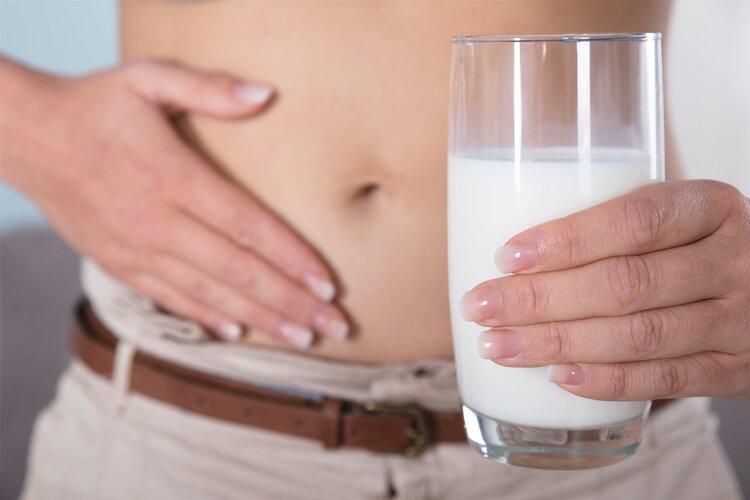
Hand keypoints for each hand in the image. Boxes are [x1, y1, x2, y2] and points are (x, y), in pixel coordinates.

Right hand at [0, 58, 347, 346]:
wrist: (24, 137)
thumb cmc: (94, 105)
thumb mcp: (147, 79)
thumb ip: (208, 88)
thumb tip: (267, 95)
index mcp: (172, 176)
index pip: (247, 225)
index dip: (291, 257)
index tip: (329, 282)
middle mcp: (156, 221)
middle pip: (237, 270)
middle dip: (290, 301)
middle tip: (333, 325)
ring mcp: (135, 249)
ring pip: (209, 293)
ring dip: (260, 319)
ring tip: (301, 337)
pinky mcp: (118, 264)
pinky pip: (170, 298)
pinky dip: (206, 317)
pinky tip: (239, 333)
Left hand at [460, 180, 749, 399]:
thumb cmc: (697, 248)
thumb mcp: (676, 219)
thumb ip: (616, 226)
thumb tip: (509, 253)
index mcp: (710, 206)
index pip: (636, 219)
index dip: (569, 240)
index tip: (507, 257)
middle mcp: (732, 260)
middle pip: (627, 283)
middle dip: (541, 299)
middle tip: (481, 307)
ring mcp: (740, 320)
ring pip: (640, 336)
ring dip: (558, 343)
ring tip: (498, 344)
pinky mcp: (736, 369)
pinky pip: (668, 381)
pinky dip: (608, 381)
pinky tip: (558, 377)